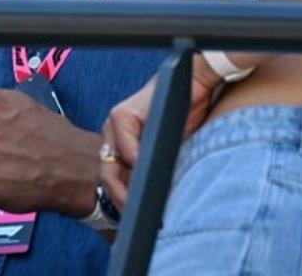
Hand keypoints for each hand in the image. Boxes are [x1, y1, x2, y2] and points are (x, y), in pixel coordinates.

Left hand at [98, 55, 221, 208]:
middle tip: (134, 215)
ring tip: (137, 202)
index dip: (120, 199)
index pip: (112, 177)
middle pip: (106, 174)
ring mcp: (114, 123)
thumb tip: (154, 203)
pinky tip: (145, 172)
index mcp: (121, 143)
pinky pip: (124, 147)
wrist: (195, 84)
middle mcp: (113, 134)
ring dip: (123, 186)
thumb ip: (155, 170)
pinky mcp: (122, 115)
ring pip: (110, 163)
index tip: (132, 217)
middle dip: (119, 198)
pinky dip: (133, 162)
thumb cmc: (184, 114)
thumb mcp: (168, 150)